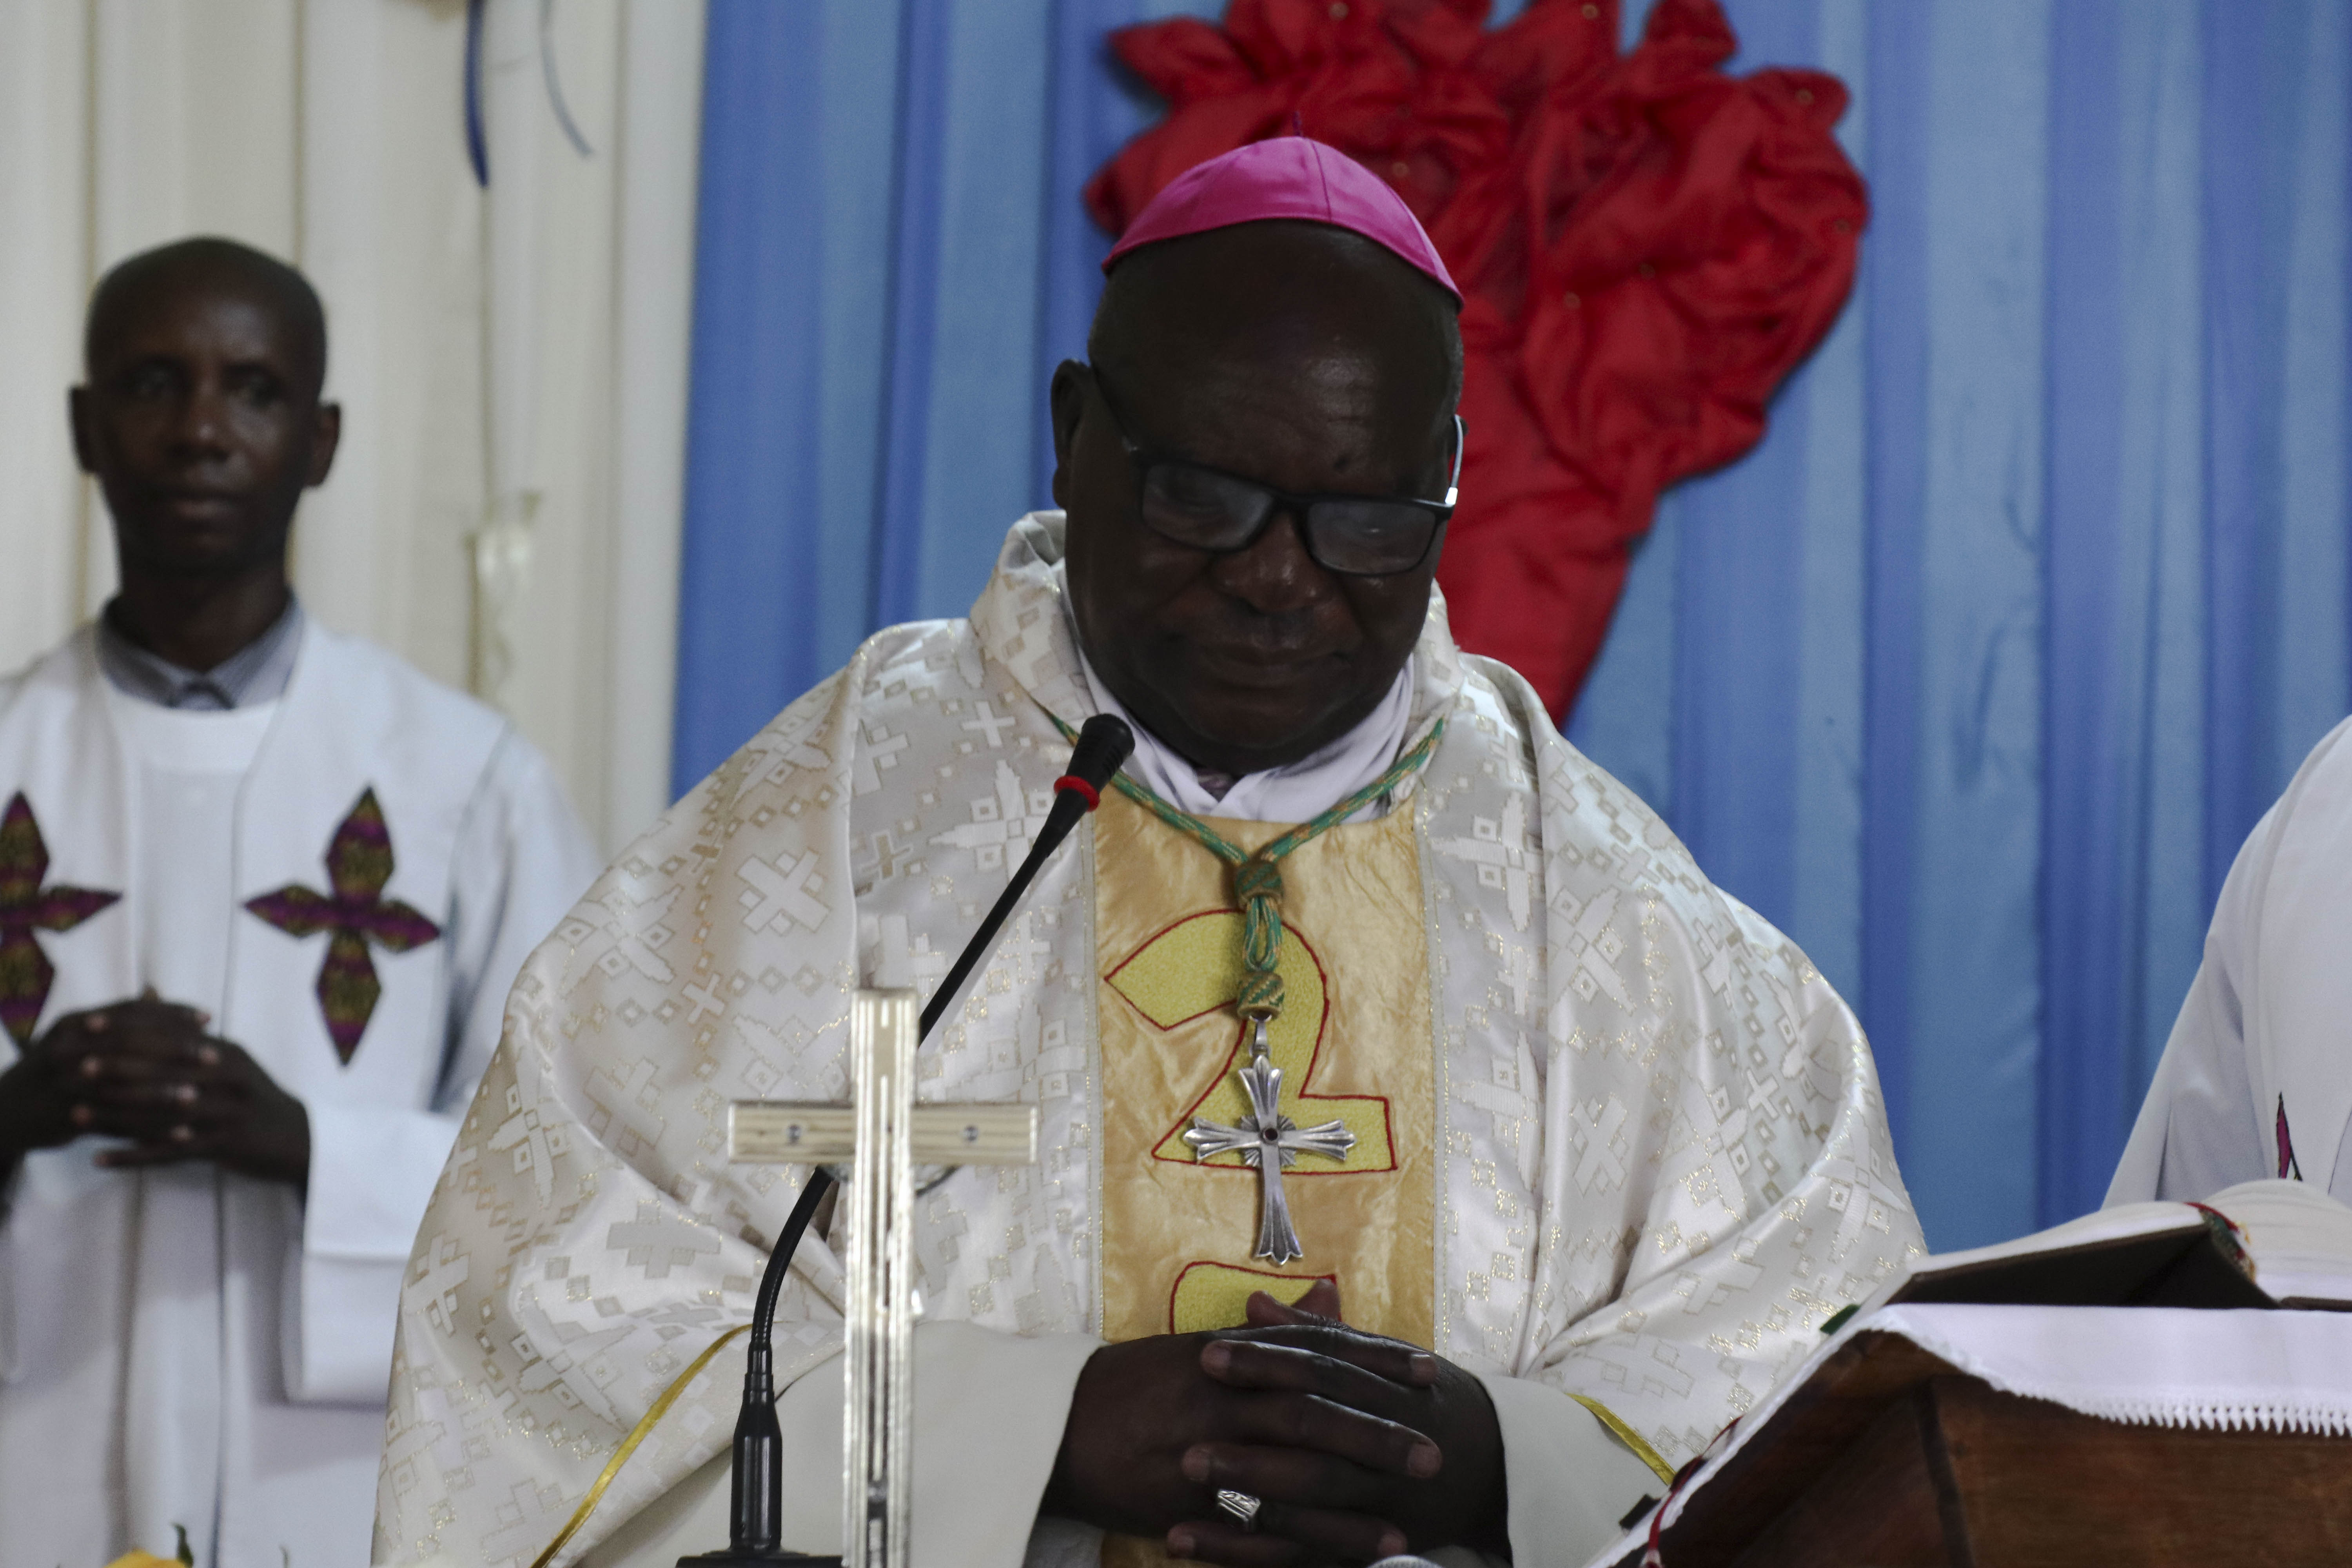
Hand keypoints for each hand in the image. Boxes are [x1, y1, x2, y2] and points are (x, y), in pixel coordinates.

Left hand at [0, 996, 309, 1187]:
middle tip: (77, 1067)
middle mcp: (227, 1079)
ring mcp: (225, 1114)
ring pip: (161, 1113)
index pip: (171, 1036)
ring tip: (75, 1115)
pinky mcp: (222, 1146)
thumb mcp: (229, 1057)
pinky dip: (132, 1157)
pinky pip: (167, 1153)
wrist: (296, 1138)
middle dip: (117, 1069)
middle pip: (164, 1072)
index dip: (129, 1031)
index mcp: (226, 1053)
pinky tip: (99, 1159)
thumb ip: (188, 1031)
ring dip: (115, 1116)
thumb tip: (150, 993)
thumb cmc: (253, 1095)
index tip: (89, 1027)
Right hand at [1044, 1280, 1497, 1565]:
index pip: (1313, 1353)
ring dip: (1350, 1505)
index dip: (1374, 1362)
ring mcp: (1199, 1452)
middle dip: (1375, 1435)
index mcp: (1228, 1355)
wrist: (1055, 1425)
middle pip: (1310, 1413)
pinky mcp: (1182, 1506)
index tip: (1429, 1373)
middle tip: (1433, 1453)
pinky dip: (1300, 1546)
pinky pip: (1250, 1532)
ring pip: (1287, 1476)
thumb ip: (1271, 1330)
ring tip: (1406, 1528)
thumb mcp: (1203, 1347)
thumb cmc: (1135, 1385)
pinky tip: (1342, 1562)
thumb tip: (1329, 1297)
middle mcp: (1218, 1398)